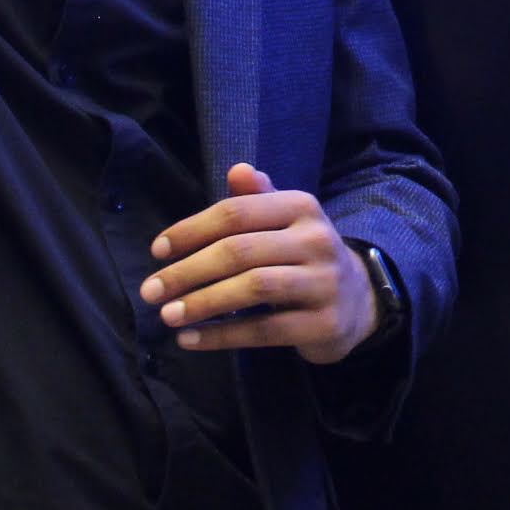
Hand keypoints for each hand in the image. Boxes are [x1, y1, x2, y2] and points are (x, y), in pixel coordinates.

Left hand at [142, 162, 378, 365]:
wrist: (358, 300)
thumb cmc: (303, 256)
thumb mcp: (285, 222)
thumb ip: (256, 199)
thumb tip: (237, 170)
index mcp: (302, 207)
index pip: (237, 212)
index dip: (192, 230)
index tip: (157, 250)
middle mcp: (316, 240)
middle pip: (240, 251)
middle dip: (188, 271)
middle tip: (151, 290)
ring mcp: (323, 283)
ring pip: (253, 288)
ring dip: (203, 302)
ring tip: (168, 315)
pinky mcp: (323, 323)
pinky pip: (265, 330)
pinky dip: (223, 335)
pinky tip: (191, 339)